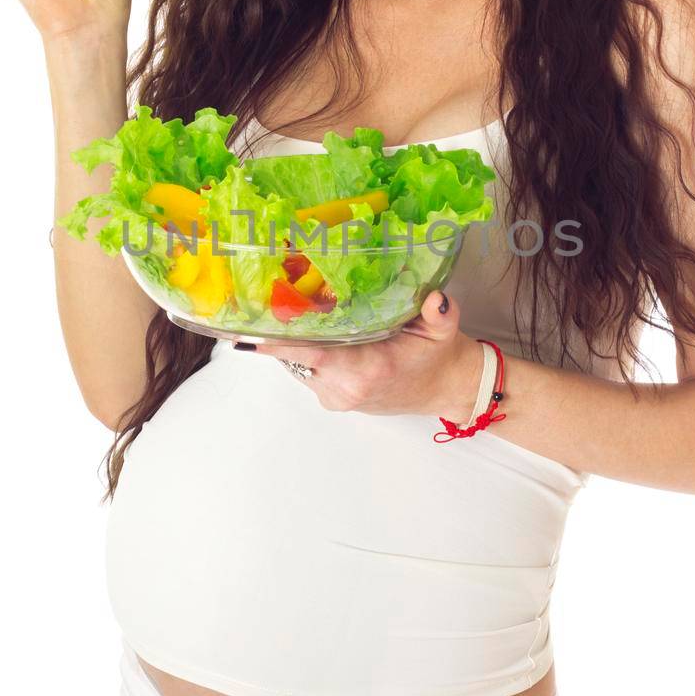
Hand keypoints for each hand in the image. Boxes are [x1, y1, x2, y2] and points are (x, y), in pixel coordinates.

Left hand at [250, 290, 484, 421]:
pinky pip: (307, 370)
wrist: (443, 389)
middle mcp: (347, 387)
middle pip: (298, 355)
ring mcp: (337, 396)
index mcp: (369, 369)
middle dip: (282, 328)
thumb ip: (440, 313)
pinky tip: (309, 327)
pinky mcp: (333, 399)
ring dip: (293, 339)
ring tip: (286, 306)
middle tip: (265, 296)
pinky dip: (304, 350)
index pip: (314, 354)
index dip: (280, 343)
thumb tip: (435, 299)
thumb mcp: (444, 330)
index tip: (250, 331)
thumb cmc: (439, 356)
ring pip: (299, 363)